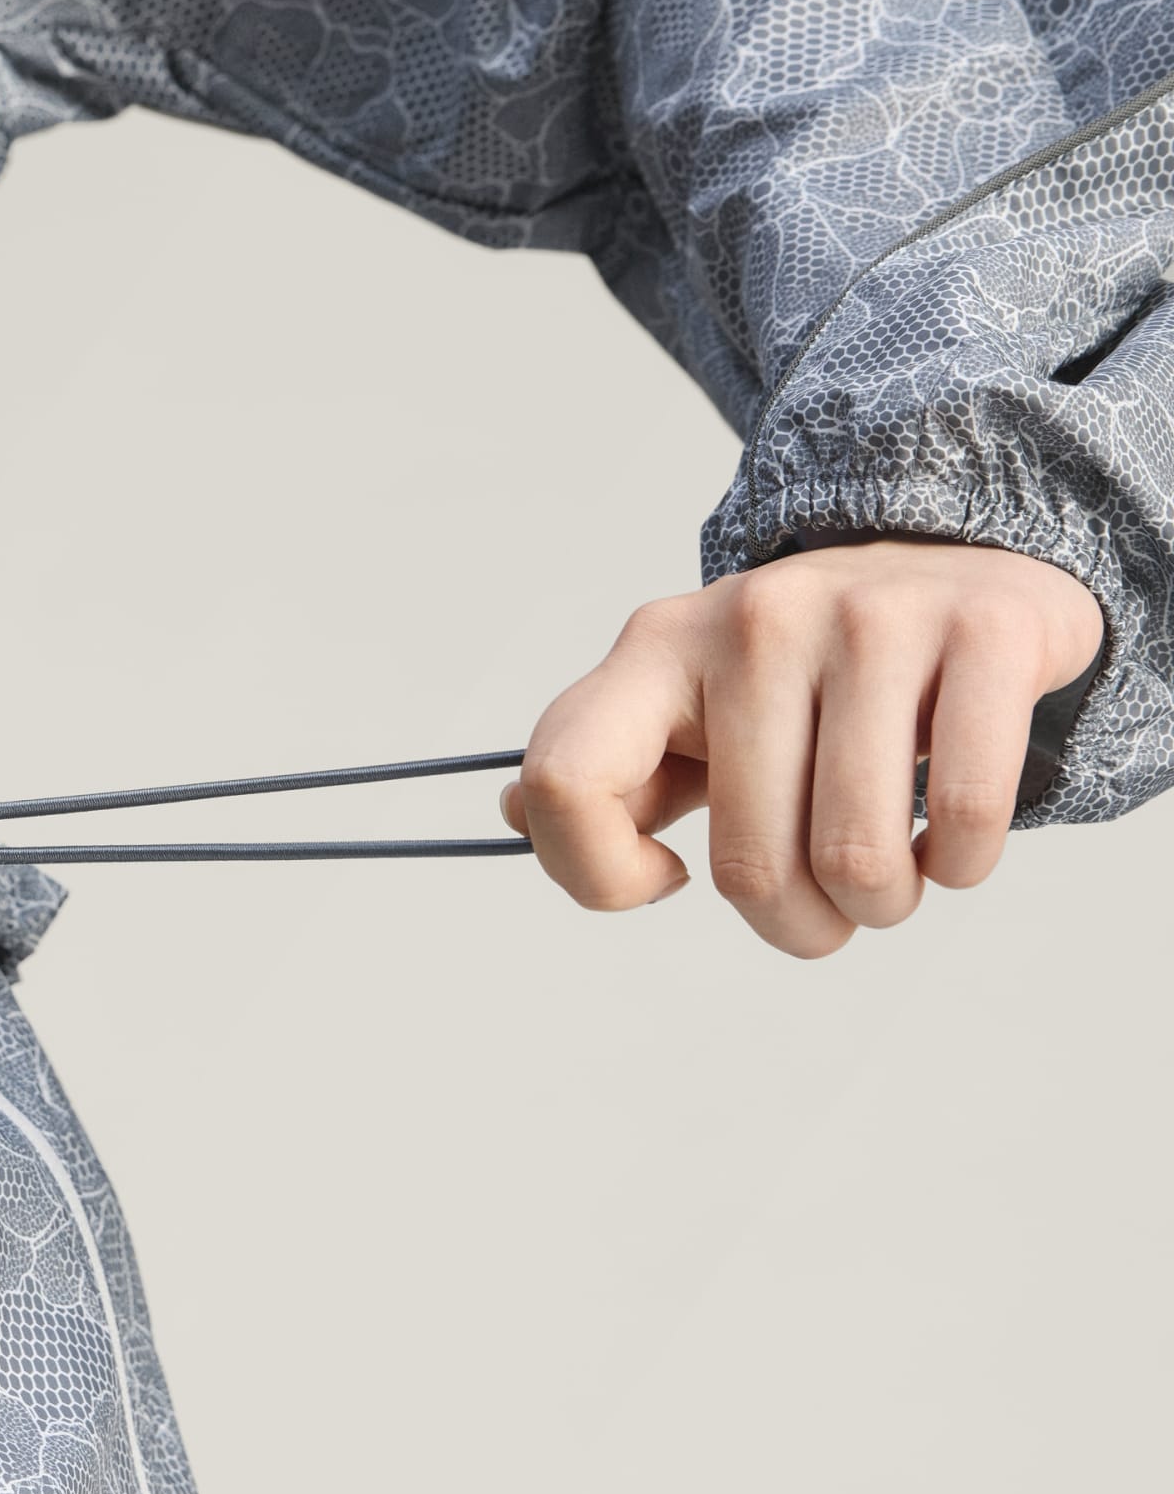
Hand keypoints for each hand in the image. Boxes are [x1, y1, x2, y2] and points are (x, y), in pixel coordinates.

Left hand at [503, 537, 1105, 957]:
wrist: (951, 567)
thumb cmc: (803, 676)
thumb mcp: (688, 704)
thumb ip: (604, 766)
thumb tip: (511, 811)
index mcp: (658, 647)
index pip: (563, 777)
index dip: (596, 874)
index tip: (664, 877)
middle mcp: (754, 620)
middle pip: (745, 866)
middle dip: (795, 926)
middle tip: (823, 907)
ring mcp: (868, 618)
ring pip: (858, 860)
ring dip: (881, 906)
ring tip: (890, 873)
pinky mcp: (981, 630)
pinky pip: (968, 818)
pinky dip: (963, 865)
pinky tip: (949, 841)